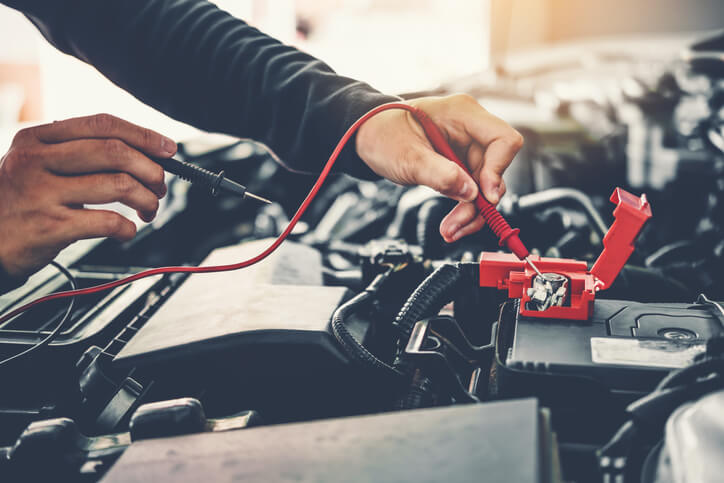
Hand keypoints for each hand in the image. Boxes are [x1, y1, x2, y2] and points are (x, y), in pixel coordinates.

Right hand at [0, 114, 176, 277]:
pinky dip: (128, 228)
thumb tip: (144, 153)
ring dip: (146, 200)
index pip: (102, 125)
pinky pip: (107, 222)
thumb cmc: (20, 201)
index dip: (143, 136)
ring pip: (119, 185)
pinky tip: (126, 230)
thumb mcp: (36, 164)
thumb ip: (79, 153)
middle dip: (151, 170)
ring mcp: (41, 193)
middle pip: (115, 152)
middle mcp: (36, 160)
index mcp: (37, 138)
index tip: (168, 149)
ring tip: (148, 210)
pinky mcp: (50, 226)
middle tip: (159, 186)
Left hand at [355, 95, 522, 242]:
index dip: (499, 170)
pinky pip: (472, 190)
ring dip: (472, 212)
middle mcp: (470, 130)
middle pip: (496, 169)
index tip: (484, 196)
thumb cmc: (382, 134)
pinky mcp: (460, 166)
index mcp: (463, 113)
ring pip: (485, 186)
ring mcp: (466, 148)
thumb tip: (470, 193)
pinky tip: (452, 224)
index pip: (503, 140)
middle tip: (459, 223)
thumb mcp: (407, 156)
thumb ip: (439, 174)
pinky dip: (464, 209)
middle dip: (481, 201)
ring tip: (451, 230)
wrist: (366, 138)